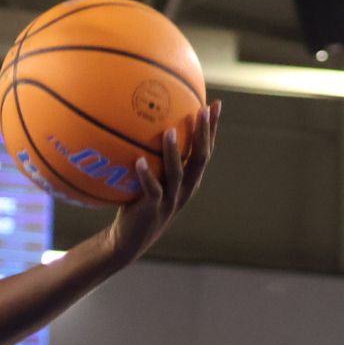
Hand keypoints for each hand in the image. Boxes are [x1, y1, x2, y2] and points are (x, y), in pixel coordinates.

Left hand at [103, 101, 219, 265]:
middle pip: (201, 158)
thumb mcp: (149, 180)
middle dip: (203, 134)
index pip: (206, 150)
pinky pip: (151, 190)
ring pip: (177, 173)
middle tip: (202, 109)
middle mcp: (185, 189)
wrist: (128, 240)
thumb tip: (138, 125)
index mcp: (189, 180)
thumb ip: (152, 158)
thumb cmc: (137, 204)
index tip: (215, 104)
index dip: (212, 129)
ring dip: (174, 152)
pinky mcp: (152, 209)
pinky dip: (146, 175)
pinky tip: (139, 161)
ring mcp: (170, 200)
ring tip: (169, 131)